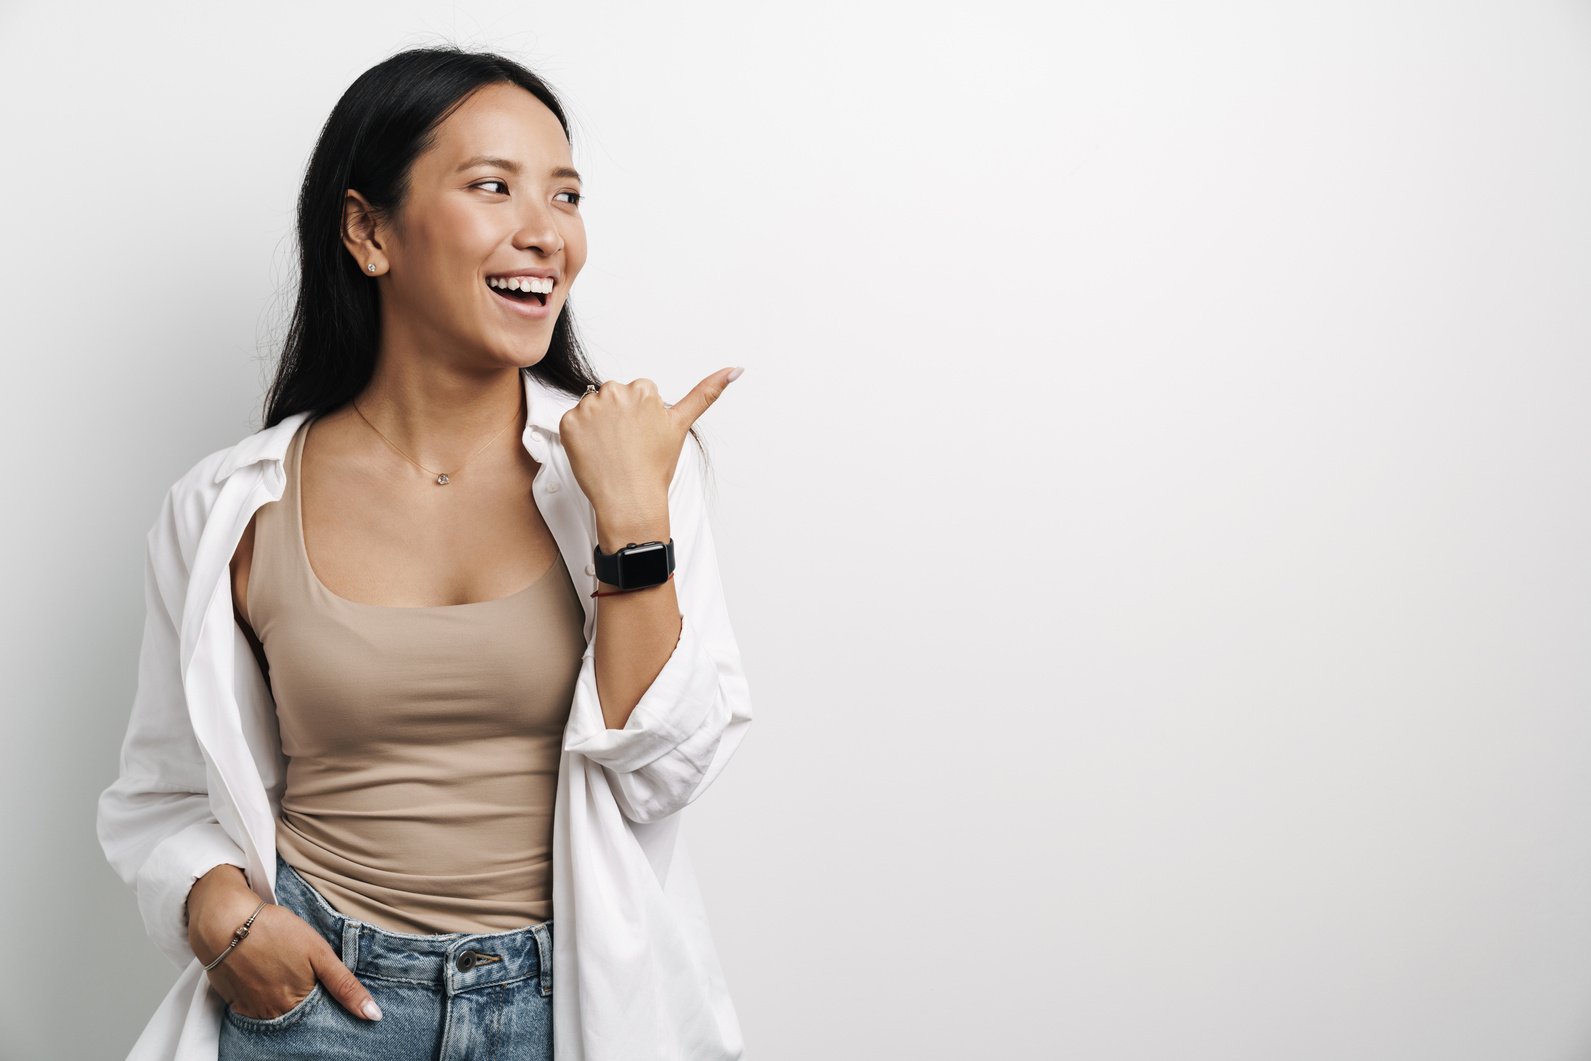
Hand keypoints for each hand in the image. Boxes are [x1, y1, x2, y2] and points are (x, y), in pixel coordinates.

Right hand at [189, 868, 382, 1021]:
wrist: (225, 922)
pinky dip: (265, 1001)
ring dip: (286, 1004)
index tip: (331, 995)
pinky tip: (267, 980)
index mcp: (298, 1003)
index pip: (322, 1017)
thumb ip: (345, 985)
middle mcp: (274, 1014)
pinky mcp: (234, 1003)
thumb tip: (373, 1015)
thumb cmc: (275, 931)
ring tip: (285, 977)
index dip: (329, 1006)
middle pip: (299, 1017)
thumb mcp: (319, 953)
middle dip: (307, 1006)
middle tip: (302, 976)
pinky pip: (255, 1011)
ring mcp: (252, 1010)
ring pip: (277, 1016)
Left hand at [558, 367, 741, 522]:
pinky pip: (572, 423)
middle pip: (614, 396)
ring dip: (598, 425)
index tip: (642, 436)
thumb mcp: (681, 426)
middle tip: (627, 445)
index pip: (638, 393)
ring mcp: (589, 406)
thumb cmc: (655, 467)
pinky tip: (594, 452)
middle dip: (618, 417)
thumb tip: (735, 370)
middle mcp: (616, 390)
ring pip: (593, 408)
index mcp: (644, 389)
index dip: (640, 417)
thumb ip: (706, 393)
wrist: (630, 499)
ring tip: (611, 449)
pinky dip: (579, 437)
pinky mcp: (569, 423)